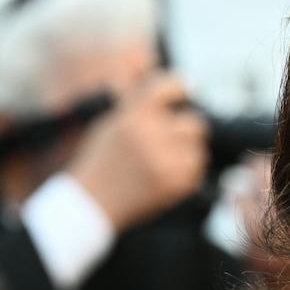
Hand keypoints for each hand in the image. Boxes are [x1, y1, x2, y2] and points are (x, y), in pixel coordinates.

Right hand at [67, 72, 208, 232]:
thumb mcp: (111, 124)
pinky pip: (196, 171)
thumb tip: (171, 92)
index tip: (186, 91)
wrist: (92, 202)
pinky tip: (169, 174)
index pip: (168, 88)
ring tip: (170, 158)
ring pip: (198, 148)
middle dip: (188, 128)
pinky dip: (187, 172)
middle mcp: (150, 135)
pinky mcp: (174, 184)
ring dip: (188, 151)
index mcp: (132, 116)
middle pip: (193, 123)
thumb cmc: (101, 161)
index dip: (180, 88)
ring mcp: (164, 161)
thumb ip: (138, 107)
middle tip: (180, 135)